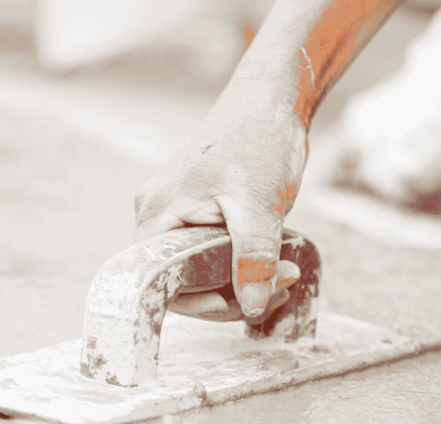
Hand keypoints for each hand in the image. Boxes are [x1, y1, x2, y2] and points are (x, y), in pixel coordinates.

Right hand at [134, 83, 308, 321]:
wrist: (269, 101)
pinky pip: (211, 252)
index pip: (163, 283)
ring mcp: (177, 213)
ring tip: (284, 273)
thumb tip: (251, 305)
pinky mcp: (197, 211)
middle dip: (230, 293)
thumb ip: (254, 259)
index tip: (245, 305)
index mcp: (156, 214)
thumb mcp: (259, 205)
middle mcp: (158, 215)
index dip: (202, 304)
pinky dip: (240, 263)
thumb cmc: (257, 141)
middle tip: (279, 289)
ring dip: (241, 280)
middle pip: (182, 280)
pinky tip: (273, 261)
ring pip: (201, 268)